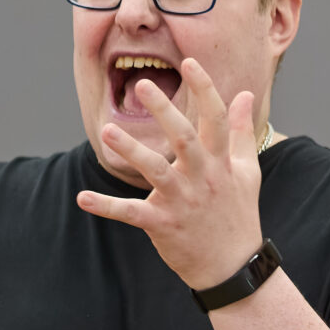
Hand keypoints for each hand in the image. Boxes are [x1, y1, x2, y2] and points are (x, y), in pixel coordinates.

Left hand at [76, 57, 263, 289]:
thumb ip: (241, 132)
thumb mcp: (246, 171)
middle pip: (184, 138)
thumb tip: (247, 95)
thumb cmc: (237, 214)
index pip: (216, 118)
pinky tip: (82, 198)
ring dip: (131, 150)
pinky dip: (106, 206)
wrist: (234, 266)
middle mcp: (202, 178)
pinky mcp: (162, 224)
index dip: (205, 89)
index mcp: (220, 162)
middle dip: (164, 111)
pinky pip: (130, 213)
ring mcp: (181, 201)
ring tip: (107, 131)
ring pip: (155, 171)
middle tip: (143, 85)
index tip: (191, 62)